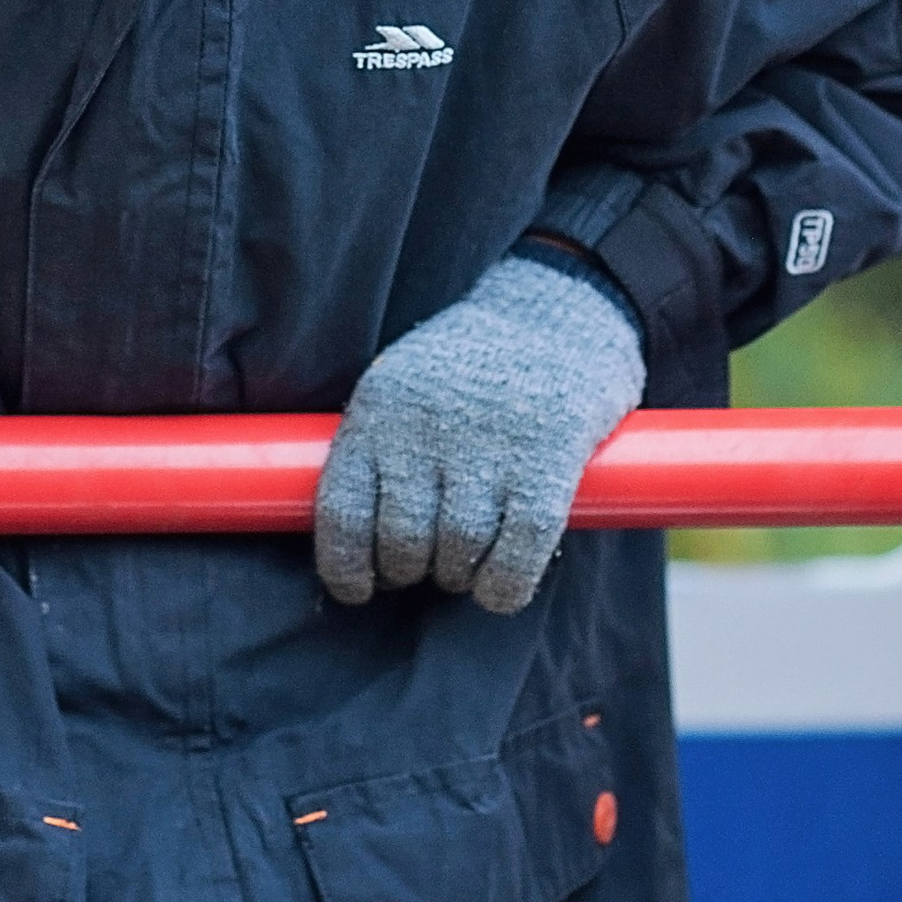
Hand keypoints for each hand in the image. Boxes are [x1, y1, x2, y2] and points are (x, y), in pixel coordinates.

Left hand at [314, 252, 644, 615]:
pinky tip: (500, 583)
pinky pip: (513, 561)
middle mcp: (425, 431)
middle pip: (402, 543)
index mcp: (379, 410)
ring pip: (455, 556)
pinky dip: (502, 588)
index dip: (346, 568)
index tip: (360, 587)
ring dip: (459, 577)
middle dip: (411, 570)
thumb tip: (358, 543)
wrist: (559, 312)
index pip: (341, 513)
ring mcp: (486, 450)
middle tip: (428, 562)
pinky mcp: (545, 468)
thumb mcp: (404, 384)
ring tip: (468, 562)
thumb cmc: (474, 364)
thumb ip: (381, 449)